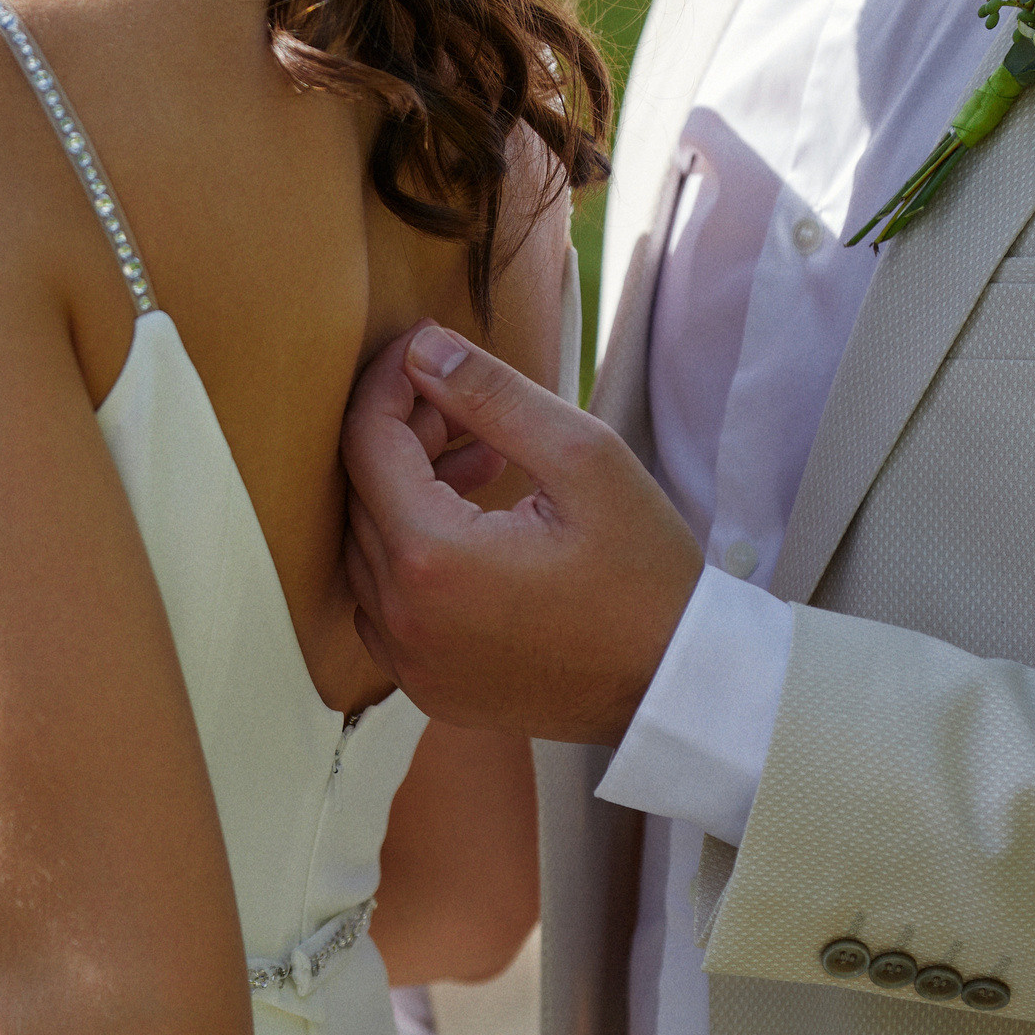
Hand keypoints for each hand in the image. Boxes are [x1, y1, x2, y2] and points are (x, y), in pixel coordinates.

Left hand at [343, 322, 702, 744]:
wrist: (674, 685)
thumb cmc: (644, 575)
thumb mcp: (583, 460)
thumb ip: (493, 396)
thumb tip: (422, 349)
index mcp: (431, 558)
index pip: (366, 445)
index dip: (386, 385)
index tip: (420, 352)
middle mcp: (399, 617)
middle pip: (361, 496)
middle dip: (401, 436)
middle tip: (462, 407)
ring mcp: (406, 660)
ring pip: (366, 548)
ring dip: (404, 494)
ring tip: (479, 463)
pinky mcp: (423, 684)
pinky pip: (382, 604)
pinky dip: (408, 555)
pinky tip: (469, 530)